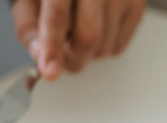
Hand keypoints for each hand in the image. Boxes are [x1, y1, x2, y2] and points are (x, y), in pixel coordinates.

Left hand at [12, 0, 145, 80]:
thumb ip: (29, 29)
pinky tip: (94, 27)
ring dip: (86, 53)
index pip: (58, 15)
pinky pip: (118, 47)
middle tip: (61, 58)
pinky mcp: (137, 5)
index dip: (52, 47)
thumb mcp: (29, 1)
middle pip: (89, 36)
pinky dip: (101, 47)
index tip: (50, 71)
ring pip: (104, 47)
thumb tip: (42, 57)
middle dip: (72, 58)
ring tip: (76, 31)